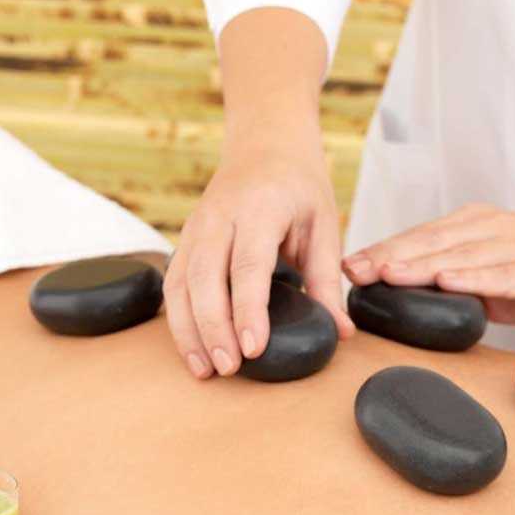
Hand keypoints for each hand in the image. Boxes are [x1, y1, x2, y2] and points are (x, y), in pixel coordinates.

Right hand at [164, 128, 354, 378]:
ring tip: (206, 370)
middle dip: (214, 328)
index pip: (248, 266)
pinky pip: (173, 285)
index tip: (252, 348)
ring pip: (180, 284)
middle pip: (206, 278)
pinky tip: (193, 350)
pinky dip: (179, 320)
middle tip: (229, 368)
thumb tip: (341, 332)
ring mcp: (196, 227)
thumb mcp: (325, 226)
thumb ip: (328, 280)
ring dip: (189, 331)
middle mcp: (220, 216)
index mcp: (260, 208)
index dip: (248, 310)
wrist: (266, 144)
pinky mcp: (185, 240)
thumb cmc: (299, 186)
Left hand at [343, 204, 514, 327]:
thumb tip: (405, 296)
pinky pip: (501, 273)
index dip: (383, 250)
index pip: (419, 238)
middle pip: (431, 242)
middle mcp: (490, 228)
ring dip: (420, 264)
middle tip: (353, 270)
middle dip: (389, 256)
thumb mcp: (487, 276)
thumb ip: (451, 280)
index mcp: (473, 226)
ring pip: (460, 255)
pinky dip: (472, 277)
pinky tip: (446, 281)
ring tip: (387, 273)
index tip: (349, 265)